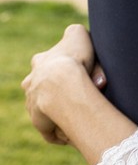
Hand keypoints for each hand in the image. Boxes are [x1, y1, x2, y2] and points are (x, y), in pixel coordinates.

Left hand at [22, 24, 104, 144]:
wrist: (64, 82)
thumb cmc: (73, 57)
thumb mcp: (77, 34)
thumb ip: (76, 34)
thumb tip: (77, 36)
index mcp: (39, 62)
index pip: (46, 65)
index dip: (61, 69)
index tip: (77, 74)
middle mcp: (31, 83)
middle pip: (42, 88)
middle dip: (56, 93)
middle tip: (78, 97)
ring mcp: (32, 103)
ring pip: (46, 109)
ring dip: (59, 112)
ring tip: (80, 115)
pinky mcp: (39, 122)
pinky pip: (50, 129)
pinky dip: (61, 131)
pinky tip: (76, 130)